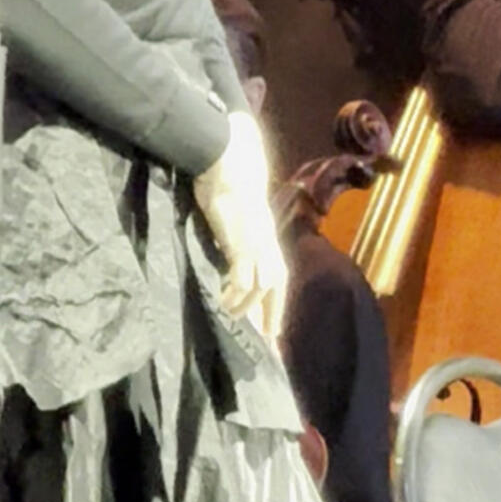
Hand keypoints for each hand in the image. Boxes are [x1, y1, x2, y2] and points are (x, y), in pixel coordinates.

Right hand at [192, 111, 287, 339]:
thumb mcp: (233, 214)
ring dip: (250, 306)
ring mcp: (256, 240)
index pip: (277, 276)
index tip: (273, 332)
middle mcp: (267, 240)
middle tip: (267, 342)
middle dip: (273, 313)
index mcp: (266, 236)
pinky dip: (236, 293)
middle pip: (278, 285)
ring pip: (263, 284)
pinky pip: (244, 276)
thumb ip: (235, 234)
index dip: (275, 303)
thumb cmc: (226, 182)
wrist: (227, 159)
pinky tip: (223, 300)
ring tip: (233, 318)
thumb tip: (229, 254)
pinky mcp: (241, 239)